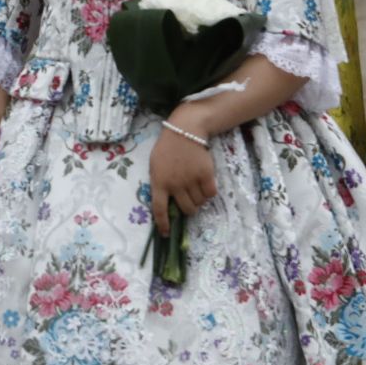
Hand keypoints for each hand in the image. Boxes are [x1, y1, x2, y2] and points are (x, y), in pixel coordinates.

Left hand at [148, 120, 218, 234]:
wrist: (184, 131)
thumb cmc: (167, 149)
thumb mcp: (155, 166)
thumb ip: (160, 183)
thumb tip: (167, 204)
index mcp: (159, 182)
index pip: (159, 209)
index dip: (163, 223)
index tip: (166, 234)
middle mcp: (175, 184)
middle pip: (186, 209)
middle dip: (188, 209)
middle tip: (188, 200)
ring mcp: (191, 180)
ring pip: (199, 202)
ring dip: (198, 199)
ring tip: (195, 186)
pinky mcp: (206, 175)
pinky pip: (210, 194)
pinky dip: (209, 193)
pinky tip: (204, 183)